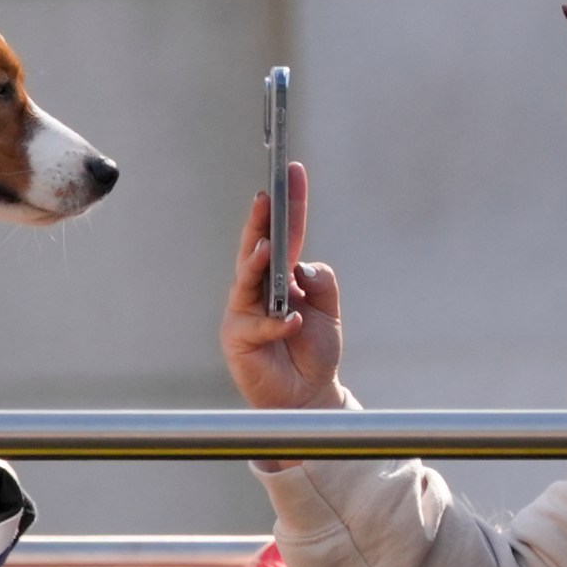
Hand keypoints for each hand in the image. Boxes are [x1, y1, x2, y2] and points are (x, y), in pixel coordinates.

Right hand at [220, 163, 346, 416]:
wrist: (308, 394)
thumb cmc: (315, 351)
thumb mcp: (329, 311)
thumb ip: (322, 282)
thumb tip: (301, 266)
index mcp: (282, 275)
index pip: (285, 233)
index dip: (289, 204)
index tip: (292, 172)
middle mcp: (258, 288)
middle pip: (255, 248)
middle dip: (259, 222)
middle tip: (265, 198)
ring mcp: (244, 311)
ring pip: (245, 279)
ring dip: (256, 264)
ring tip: (267, 251)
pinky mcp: (237, 337)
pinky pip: (255, 324)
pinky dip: (278, 323)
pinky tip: (293, 322)